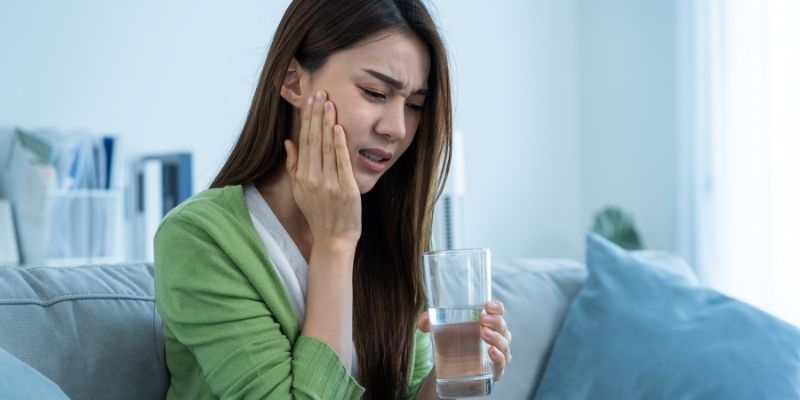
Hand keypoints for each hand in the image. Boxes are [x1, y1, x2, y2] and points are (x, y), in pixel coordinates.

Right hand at [284, 90, 360, 247]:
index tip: (310, 100)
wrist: (333, 238)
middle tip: (320, 92)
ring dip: (327, 123)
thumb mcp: (300, 190)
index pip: (304, 141)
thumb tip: (289, 141)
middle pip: (314, 140)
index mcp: (302, 176)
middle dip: (317, 115)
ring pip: (326, 147)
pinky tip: (339, 127)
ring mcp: (329, 183)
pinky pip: (341, 162)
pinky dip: (339, 144)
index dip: (307, 119)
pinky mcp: (346, 189)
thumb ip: (294, 165)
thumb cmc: (319, 213)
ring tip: (329, 103)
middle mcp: (312, 178)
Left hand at [417, 300, 511, 381]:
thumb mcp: (440, 330)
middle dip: (495, 321)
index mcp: (487, 323)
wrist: (448, 370)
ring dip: (497, 338)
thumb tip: (422, 323)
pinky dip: (499, 357)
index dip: (497, 307)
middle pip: (503, 327)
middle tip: (482, 319)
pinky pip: (501, 364)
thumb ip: (429, 323)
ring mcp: (496, 355)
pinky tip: (491, 351)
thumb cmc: (450, 344)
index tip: (487, 305)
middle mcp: (496, 337)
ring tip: (484, 333)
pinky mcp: (494, 372)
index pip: (499, 312)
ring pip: (504, 345)